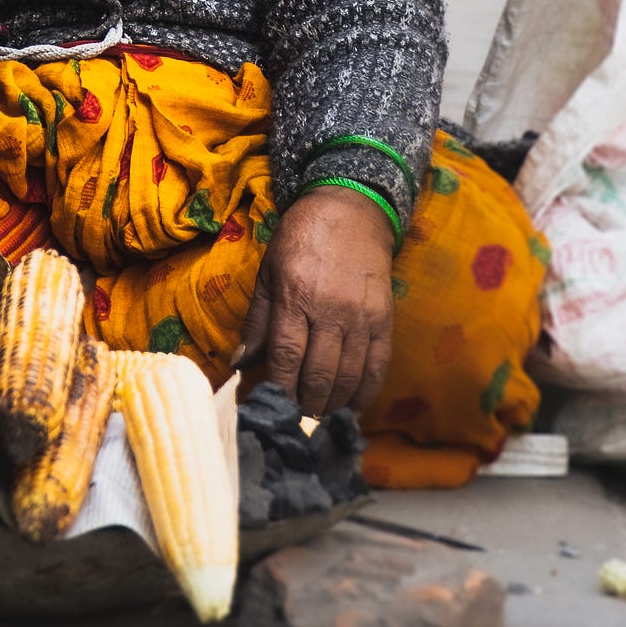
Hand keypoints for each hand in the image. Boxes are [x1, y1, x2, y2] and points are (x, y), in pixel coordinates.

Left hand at [235, 185, 394, 415]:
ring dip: (332, 404)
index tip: (271, 407)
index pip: (285, 356)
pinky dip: (365, 393)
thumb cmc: (301, 238)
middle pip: (318, 374)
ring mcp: (361, 316)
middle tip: (295, 416)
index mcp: (295, 295)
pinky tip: (352, 407)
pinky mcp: (385, 319)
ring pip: (347, 377)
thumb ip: (257, 319)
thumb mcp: (269, 271)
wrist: (351, 209)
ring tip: (318, 413)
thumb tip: (240, 362)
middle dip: (304, 404)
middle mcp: (330, 310)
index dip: (279, 389)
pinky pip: (377, 367)